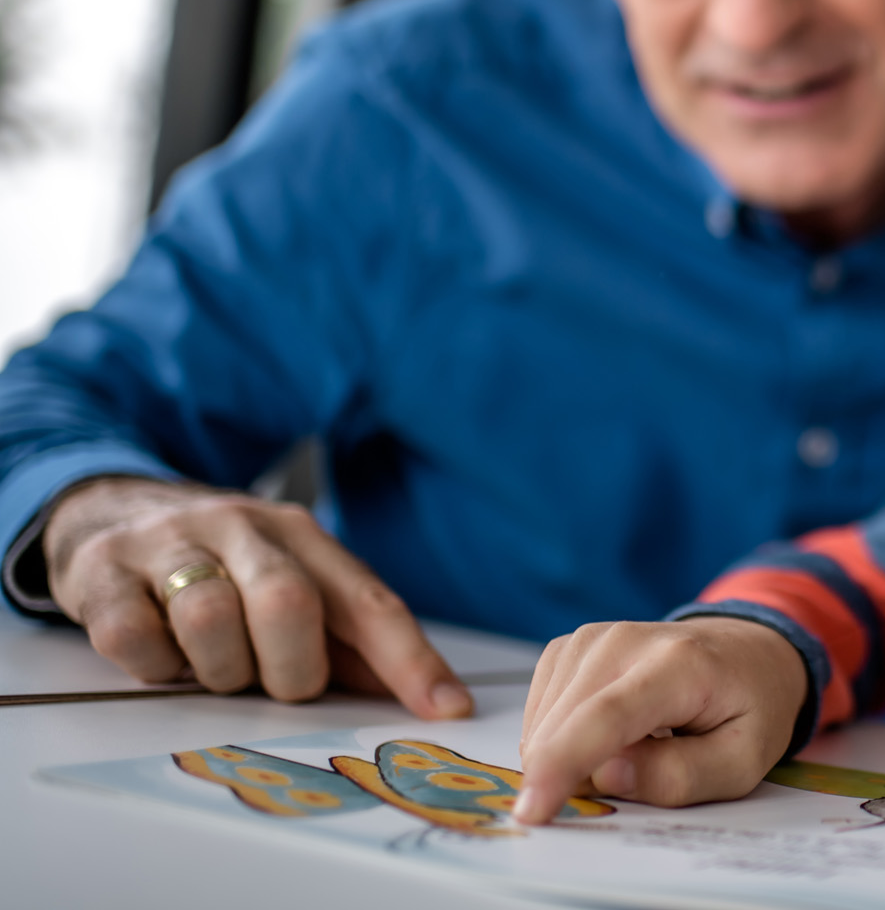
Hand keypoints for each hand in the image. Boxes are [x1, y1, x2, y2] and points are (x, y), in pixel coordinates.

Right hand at [44, 475, 469, 718]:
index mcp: (303, 535)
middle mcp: (243, 526)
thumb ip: (346, 641)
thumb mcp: (287, 583)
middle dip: (291, 670)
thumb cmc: (220, 567)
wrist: (109, 510)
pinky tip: (162, 653)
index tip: (447, 708)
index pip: (369, 601)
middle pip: (289, 604)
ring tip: (214, 667)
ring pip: (210, 618)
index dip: (410, 659)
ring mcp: (171, 542)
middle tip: (275, 686)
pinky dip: (154, 664)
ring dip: (219, 669)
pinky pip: (135, 637)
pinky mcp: (104, 570)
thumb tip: (420, 697)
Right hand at [513, 617, 807, 823]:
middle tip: (638, 778)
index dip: (563, 766)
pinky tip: (603, 739)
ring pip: (544, 724)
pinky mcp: (571, 646)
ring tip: (635, 750)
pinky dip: (559, 739)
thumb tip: (606, 775)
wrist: (748, 652)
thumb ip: (678, 776)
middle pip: (563, 725)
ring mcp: (593, 638)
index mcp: (679, 664)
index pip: (606, 717)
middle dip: (574, 775)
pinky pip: (540, 711)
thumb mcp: (741, 761)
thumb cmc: (748, 708)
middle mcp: (626, 640)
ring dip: (570, 758)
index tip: (532, 813)